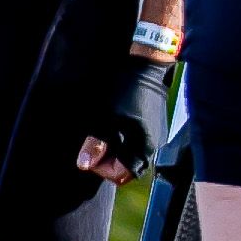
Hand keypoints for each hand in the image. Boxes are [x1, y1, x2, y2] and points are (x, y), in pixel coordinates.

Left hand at [77, 55, 168, 182]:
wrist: (146, 66)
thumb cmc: (126, 91)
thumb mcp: (105, 118)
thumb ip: (96, 144)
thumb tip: (85, 165)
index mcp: (144, 147)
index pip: (122, 174)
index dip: (103, 169)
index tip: (91, 154)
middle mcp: (154, 145)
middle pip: (128, 166)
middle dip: (108, 160)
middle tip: (94, 146)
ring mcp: (155, 134)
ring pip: (132, 154)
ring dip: (114, 150)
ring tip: (102, 135)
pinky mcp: (153, 124)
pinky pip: (137, 142)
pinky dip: (123, 141)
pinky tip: (113, 127)